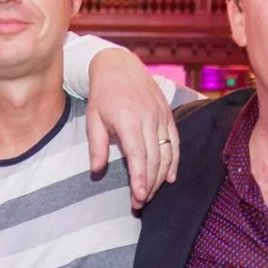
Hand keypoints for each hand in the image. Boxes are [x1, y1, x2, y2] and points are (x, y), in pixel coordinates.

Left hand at [85, 48, 178, 207]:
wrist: (119, 65)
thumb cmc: (102, 94)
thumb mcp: (93, 118)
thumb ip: (97, 146)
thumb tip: (96, 171)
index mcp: (129, 120)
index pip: (138, 156)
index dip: (140, 179)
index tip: (138, 198)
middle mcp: (148, 118)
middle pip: (155, 159)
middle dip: (149, 184)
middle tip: (140, 203)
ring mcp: (161, 116)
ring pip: (167, 153)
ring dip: (161, 176)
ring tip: (151, 193)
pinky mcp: (168, 115)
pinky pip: (175, 142)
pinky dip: (174, 161)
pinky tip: (170, 177)